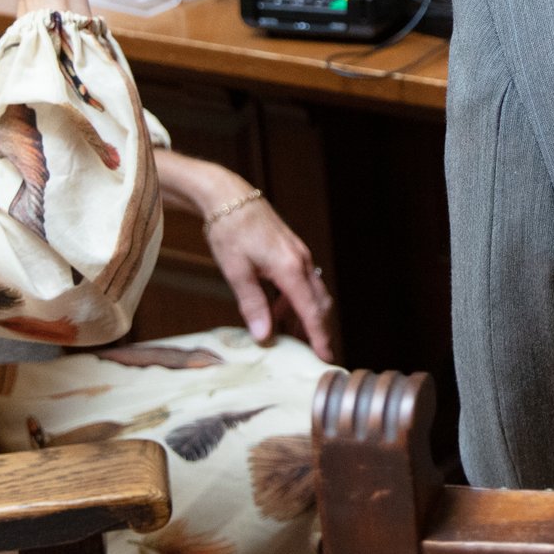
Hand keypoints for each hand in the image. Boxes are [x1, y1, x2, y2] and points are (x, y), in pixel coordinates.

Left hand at [156, 151, 335, 360]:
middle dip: (319, 329)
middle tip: (316, 353)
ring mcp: (297, 254)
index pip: (311, 310)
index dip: (319, 336)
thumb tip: (264, 336)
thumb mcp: (237, 272)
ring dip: (305, 316)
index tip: (325, 357)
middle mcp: (300, 261)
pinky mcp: (290, 251)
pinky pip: (300, 281)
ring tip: (293, 338)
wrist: (228, 197)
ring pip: (311, 292)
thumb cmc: (230, 230)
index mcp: (290, 268)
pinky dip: (294, 300)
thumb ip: (253, 305)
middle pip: (319, 302)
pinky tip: (277, 311)